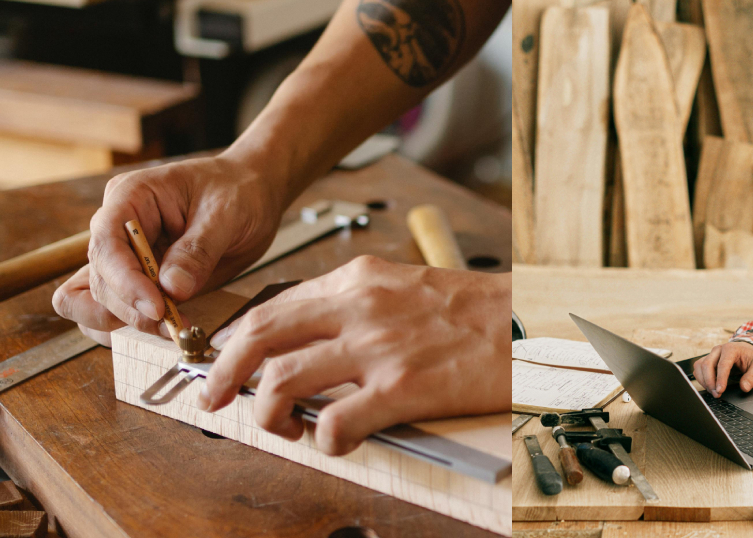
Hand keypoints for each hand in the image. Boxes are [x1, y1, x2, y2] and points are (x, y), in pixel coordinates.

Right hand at [52, 155, 283, 344]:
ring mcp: (126, 256)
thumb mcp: (226, 213)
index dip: (125, 281)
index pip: (107, 244)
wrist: (253, 195)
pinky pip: (117, 309)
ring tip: (172, 329)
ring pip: (99, 300)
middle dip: (131, 308)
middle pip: (100, 278)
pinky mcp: (141, 280)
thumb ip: (198, 250)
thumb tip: (172, 289)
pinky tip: (161, 331)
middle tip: (172, 325)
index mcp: (130, 197)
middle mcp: (118, 228)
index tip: (157, 307)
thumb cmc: (237, 191)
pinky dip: (132, 326)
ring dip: (128, 322)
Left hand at [198, 255, 509, 454]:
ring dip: (266, 414)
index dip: (236, 340)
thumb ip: (356, 305)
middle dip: (223, 373)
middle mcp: (359, 307)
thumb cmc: (475, 310)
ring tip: (281, 429)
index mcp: (358, 281)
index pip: (272, 308)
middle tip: (214, 399)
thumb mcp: (405, 286)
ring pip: (282, 381)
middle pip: (260, 337)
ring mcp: (378, 348)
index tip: (225, 362)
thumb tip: (312, 338)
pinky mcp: (403, 388)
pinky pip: (335, 423)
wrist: (530, 321)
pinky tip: (336, 442)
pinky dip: (324, 441)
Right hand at [692, 341, 752, 397]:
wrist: (746, 349)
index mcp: (731, 349)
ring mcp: (711, 354)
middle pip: (707, 364)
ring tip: (713, 391)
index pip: (722, 364)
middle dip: (709, 382)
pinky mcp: (706, 359)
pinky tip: (710, 386)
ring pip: (699, 366)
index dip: (720, 379)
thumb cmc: (751, 357)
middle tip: (716, 394)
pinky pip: (698, 369)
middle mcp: (718, 350)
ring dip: (704, 381)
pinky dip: (701, 379)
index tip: (720, 391)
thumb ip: (752, 377)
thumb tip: (744, 388)